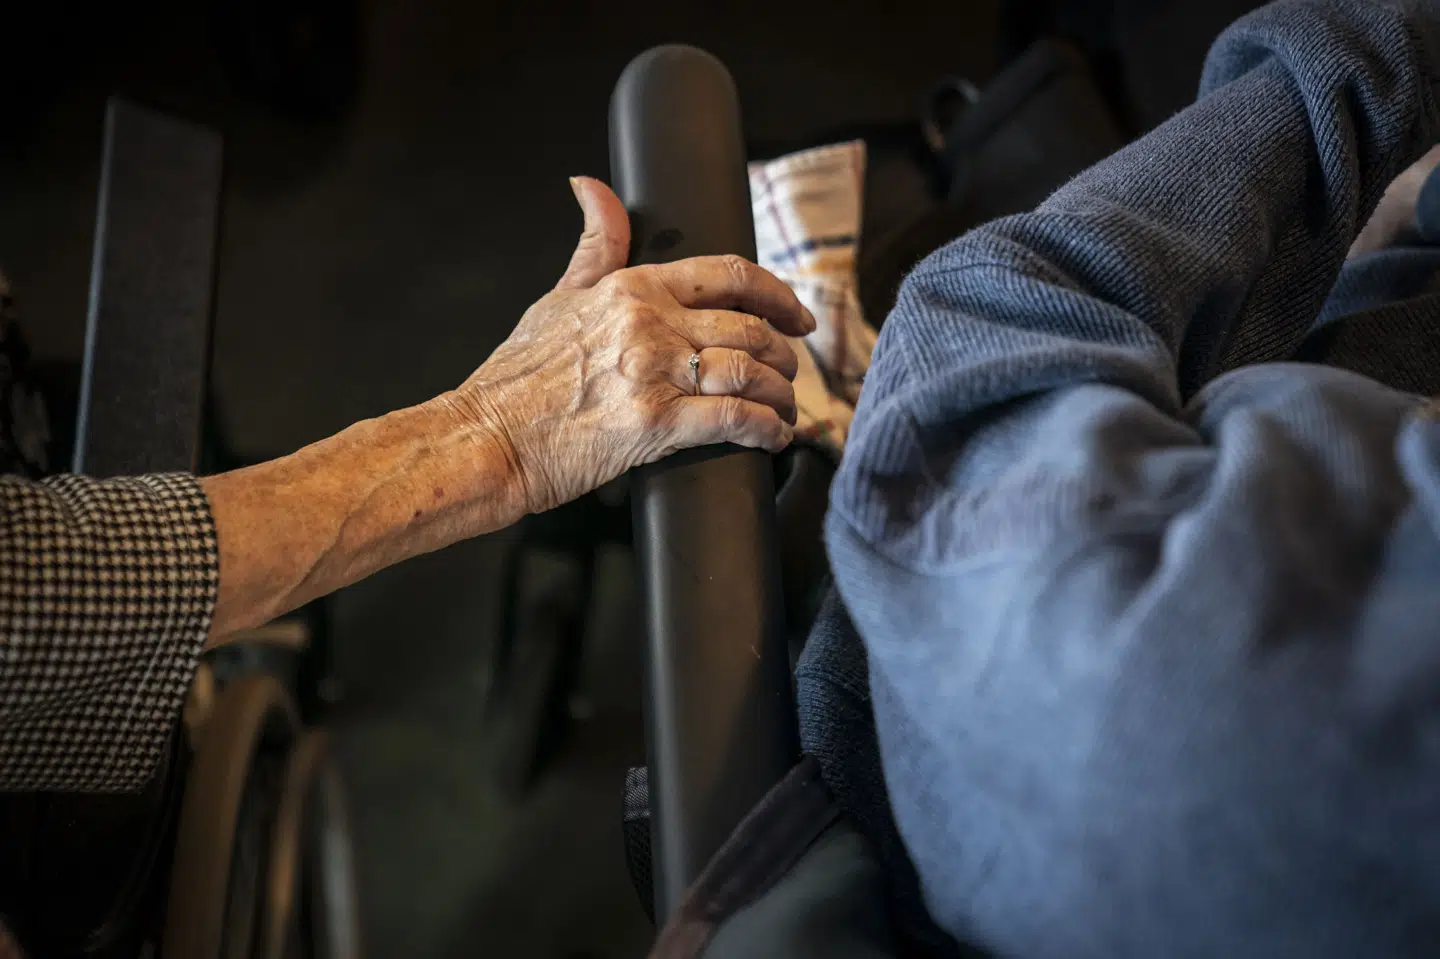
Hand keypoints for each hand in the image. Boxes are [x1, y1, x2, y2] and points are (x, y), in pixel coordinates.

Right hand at [443, 177, 815, 514]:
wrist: (485, 437)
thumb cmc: (517, 376)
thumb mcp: (558, 295)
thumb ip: (595, 244)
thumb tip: (591, 184)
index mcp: (634, 288)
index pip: (730, 275)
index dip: (778, 295)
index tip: (798, 317)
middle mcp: (650, 323)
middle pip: (751, 328)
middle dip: (784, 355)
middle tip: (790, 375)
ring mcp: (654, 372)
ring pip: (751, 371)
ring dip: (781, 396)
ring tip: (785, 413)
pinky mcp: (654, 425)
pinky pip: (734, 419)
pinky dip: (766, 430)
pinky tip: (773, 439)